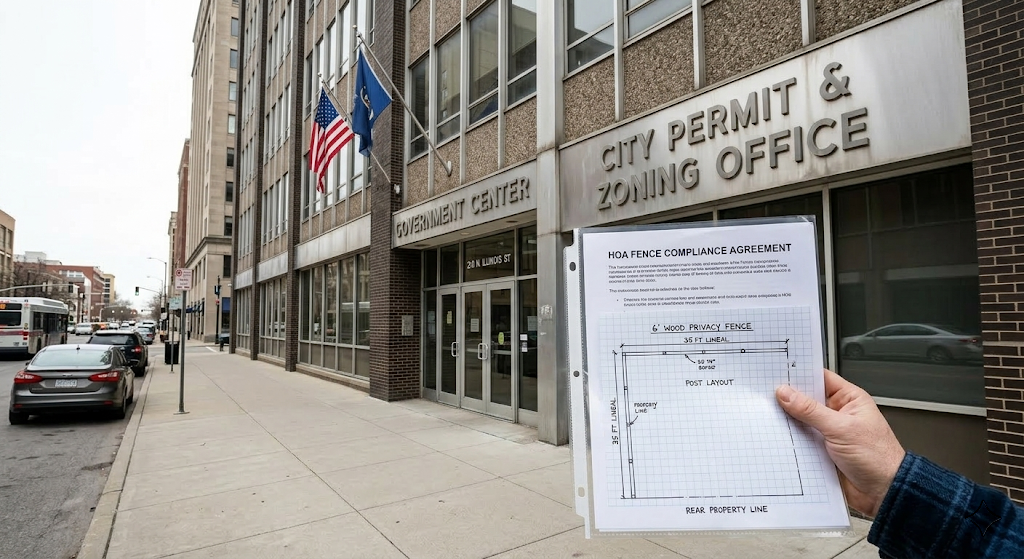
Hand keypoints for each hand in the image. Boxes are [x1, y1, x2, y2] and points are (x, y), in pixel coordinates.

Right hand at [776, 369, 905, 516]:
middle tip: (767, 395)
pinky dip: (790, 440)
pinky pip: (800, 441)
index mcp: (849, 399)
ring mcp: (828, 432)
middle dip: (789, 399)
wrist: (883, 493)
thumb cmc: (878, 458)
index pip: (820, 378)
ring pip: (801, 421)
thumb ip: (810, 410)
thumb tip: (786, 393)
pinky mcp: (821, 451)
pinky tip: (778, 437)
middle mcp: (838, 413)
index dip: (800, 373)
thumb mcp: (841, 428)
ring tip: (770, 416)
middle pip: (806, 399)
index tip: (777, 371)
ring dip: (788, 421)